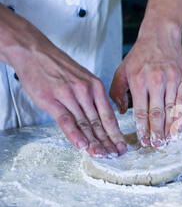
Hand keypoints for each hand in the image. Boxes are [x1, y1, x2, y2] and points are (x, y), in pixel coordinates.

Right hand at [13, 30, 126, 156]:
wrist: (35, 51)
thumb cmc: (59, 67)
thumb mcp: (83, 78)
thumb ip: (92, 98)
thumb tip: (101, 119)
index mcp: (95, 87)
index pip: (109, 115)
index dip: (116, 133)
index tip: (122, 145)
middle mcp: (85, 91)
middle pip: (99, 122)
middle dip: (109, 141)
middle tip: (116, 155)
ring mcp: (69, 96)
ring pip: (85, 123)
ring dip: (94, 142)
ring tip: (102, 155)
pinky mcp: (52, 100)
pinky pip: (66, 120)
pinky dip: (75, 134)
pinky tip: (82, 146)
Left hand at [110, 25, 181, 146]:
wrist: (161, 36)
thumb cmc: (140, 54)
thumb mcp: (122, 70)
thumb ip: (118, 92)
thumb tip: (122, 112)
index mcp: (138, 81)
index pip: (141, 112)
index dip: (142, 129)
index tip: (143, 141)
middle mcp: (155, 82)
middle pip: (156, 114)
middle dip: (156, 133)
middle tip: (156, 145)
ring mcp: (171, 81)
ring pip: (171, 111)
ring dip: (169, 129)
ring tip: (167, 141)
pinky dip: (181, 117)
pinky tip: (179, 128)